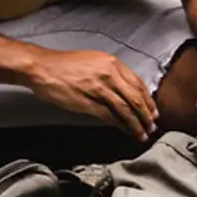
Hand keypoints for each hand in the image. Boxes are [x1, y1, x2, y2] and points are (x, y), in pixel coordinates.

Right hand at [26, 48, 157, 142]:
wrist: (44, 67)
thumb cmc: (65, 65)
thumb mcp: (94, 61)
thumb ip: (110, 74)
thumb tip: (124, 90)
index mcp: (112, 63)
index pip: (138, 84)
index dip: (148, 100)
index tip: (153, 112)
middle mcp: (109, 74)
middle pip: (135, 98)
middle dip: (146, 115)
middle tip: (152, 127)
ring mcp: (99, 89)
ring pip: (125, 109)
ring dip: (136, 124)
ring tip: (142, 134)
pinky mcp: (88, 102)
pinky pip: (110, 116)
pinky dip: (121, 126)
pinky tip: (126, 132)